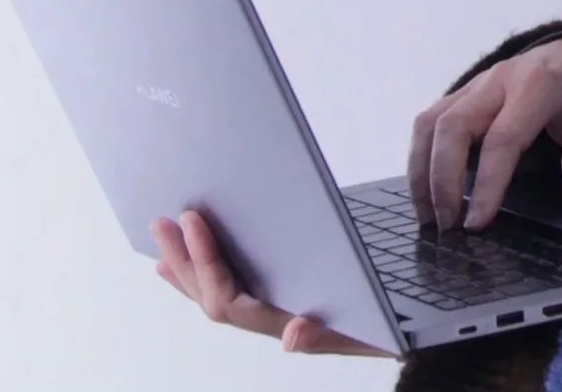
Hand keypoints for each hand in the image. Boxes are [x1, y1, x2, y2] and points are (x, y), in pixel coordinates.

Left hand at [150, 209, 395, 358]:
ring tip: (165, 239)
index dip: (206, 262)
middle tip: (162, 222)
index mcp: (284, 323)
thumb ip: (329, 334)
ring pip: (216, 297)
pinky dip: (204, 276)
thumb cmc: (386, 331)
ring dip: (187, 268)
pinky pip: (230, 293)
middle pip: (211, 299)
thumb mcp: (365, 331)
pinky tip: (189, 264)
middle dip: (185, 261)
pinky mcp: (278, 303)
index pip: (228, 300)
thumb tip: (293, 337)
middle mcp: (270, 323)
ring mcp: (271, 315)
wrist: (400, 339)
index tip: (195, 222)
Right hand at [409, 36, 561, 230]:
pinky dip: (422, 155)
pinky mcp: (464, 92)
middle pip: (453, 127)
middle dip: (442, 180)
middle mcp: (498, 80)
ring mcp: (477, 83)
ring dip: (422, 171)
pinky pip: (431, 120)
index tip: (476, 223)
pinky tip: (428, 188)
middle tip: (446, 227)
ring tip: (428, 215)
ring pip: (431, 122)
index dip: (486, 184)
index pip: (502, 138)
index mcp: (537, 85)